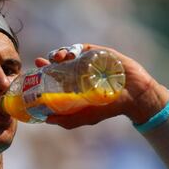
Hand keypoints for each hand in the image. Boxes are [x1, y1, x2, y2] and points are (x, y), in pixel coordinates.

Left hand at [35, 44, 168, 128]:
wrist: (134, 94)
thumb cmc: (110, 106)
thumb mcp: (86, 116)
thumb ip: (68, 119)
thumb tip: (46, 120)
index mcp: (73, 86)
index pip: (53, 79)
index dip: (42, 76)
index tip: (33, 74)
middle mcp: (77, 73)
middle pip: (56, 65)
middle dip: (46, 62)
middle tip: (39, 62)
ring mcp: (86, 62)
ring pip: (65, 54)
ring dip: (57, 55)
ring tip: (55, 59)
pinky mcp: (95, 52)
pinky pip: (79, 48)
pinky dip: (70, 49)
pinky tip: (67, 55)